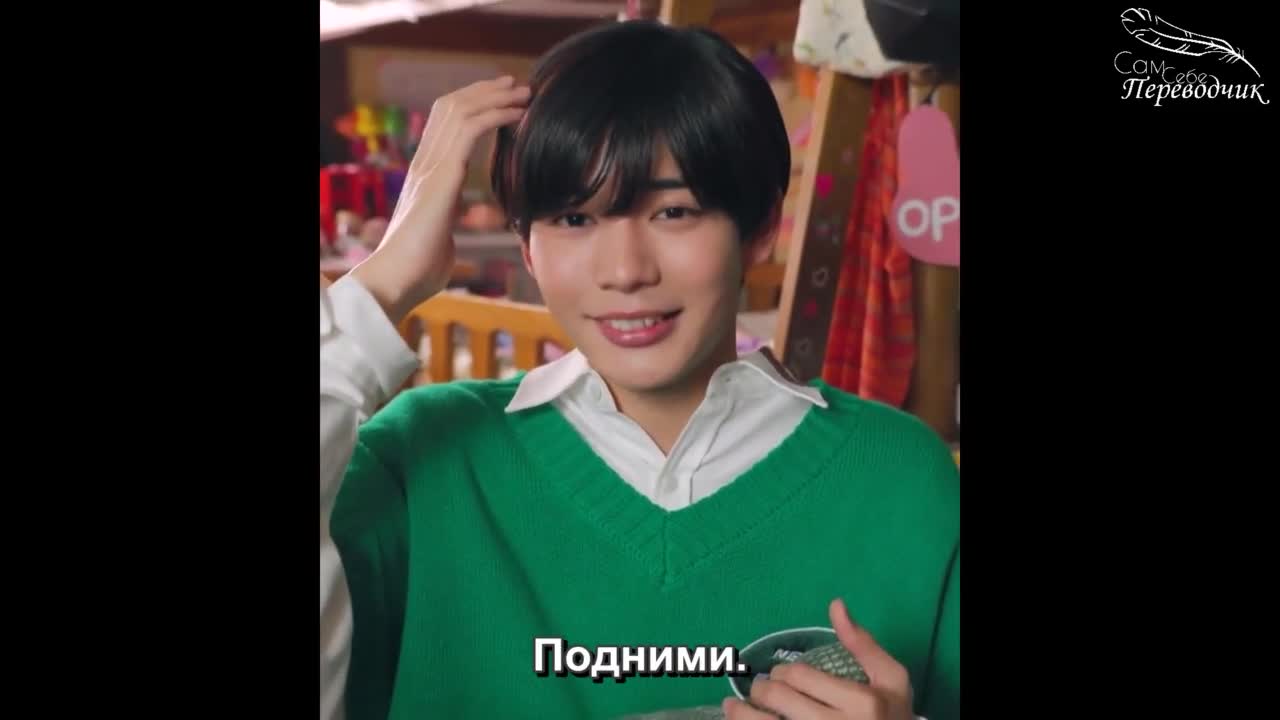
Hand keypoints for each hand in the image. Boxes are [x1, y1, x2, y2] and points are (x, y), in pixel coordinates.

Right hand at [350, 76, 528, 322]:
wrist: (398, 279)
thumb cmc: (419, 268)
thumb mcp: (441, 235)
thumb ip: (450, 221)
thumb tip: (460, 226)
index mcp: (426, 174)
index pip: (445, 123)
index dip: (473, 105)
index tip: (501, 99)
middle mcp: (425, 163)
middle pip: (451, 107)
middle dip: (486, 91)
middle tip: (516, 85)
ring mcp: (430, 166)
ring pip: (460, 110)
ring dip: (495, 97)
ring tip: (522, 92)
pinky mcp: (441, 176)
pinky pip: (468, 130)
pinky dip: (495, 116)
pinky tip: (518, 115)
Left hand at [723, 599, 913, 719]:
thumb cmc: (891, 715)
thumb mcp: (890, 678)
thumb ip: (863, 644)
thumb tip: (835, 604)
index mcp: (861, 703)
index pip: (800, 676)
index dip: (782, 672)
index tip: (781, 675)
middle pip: (779, 699)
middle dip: (762, 690)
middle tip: (760, 689)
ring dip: (741, 714)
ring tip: (732, 707)